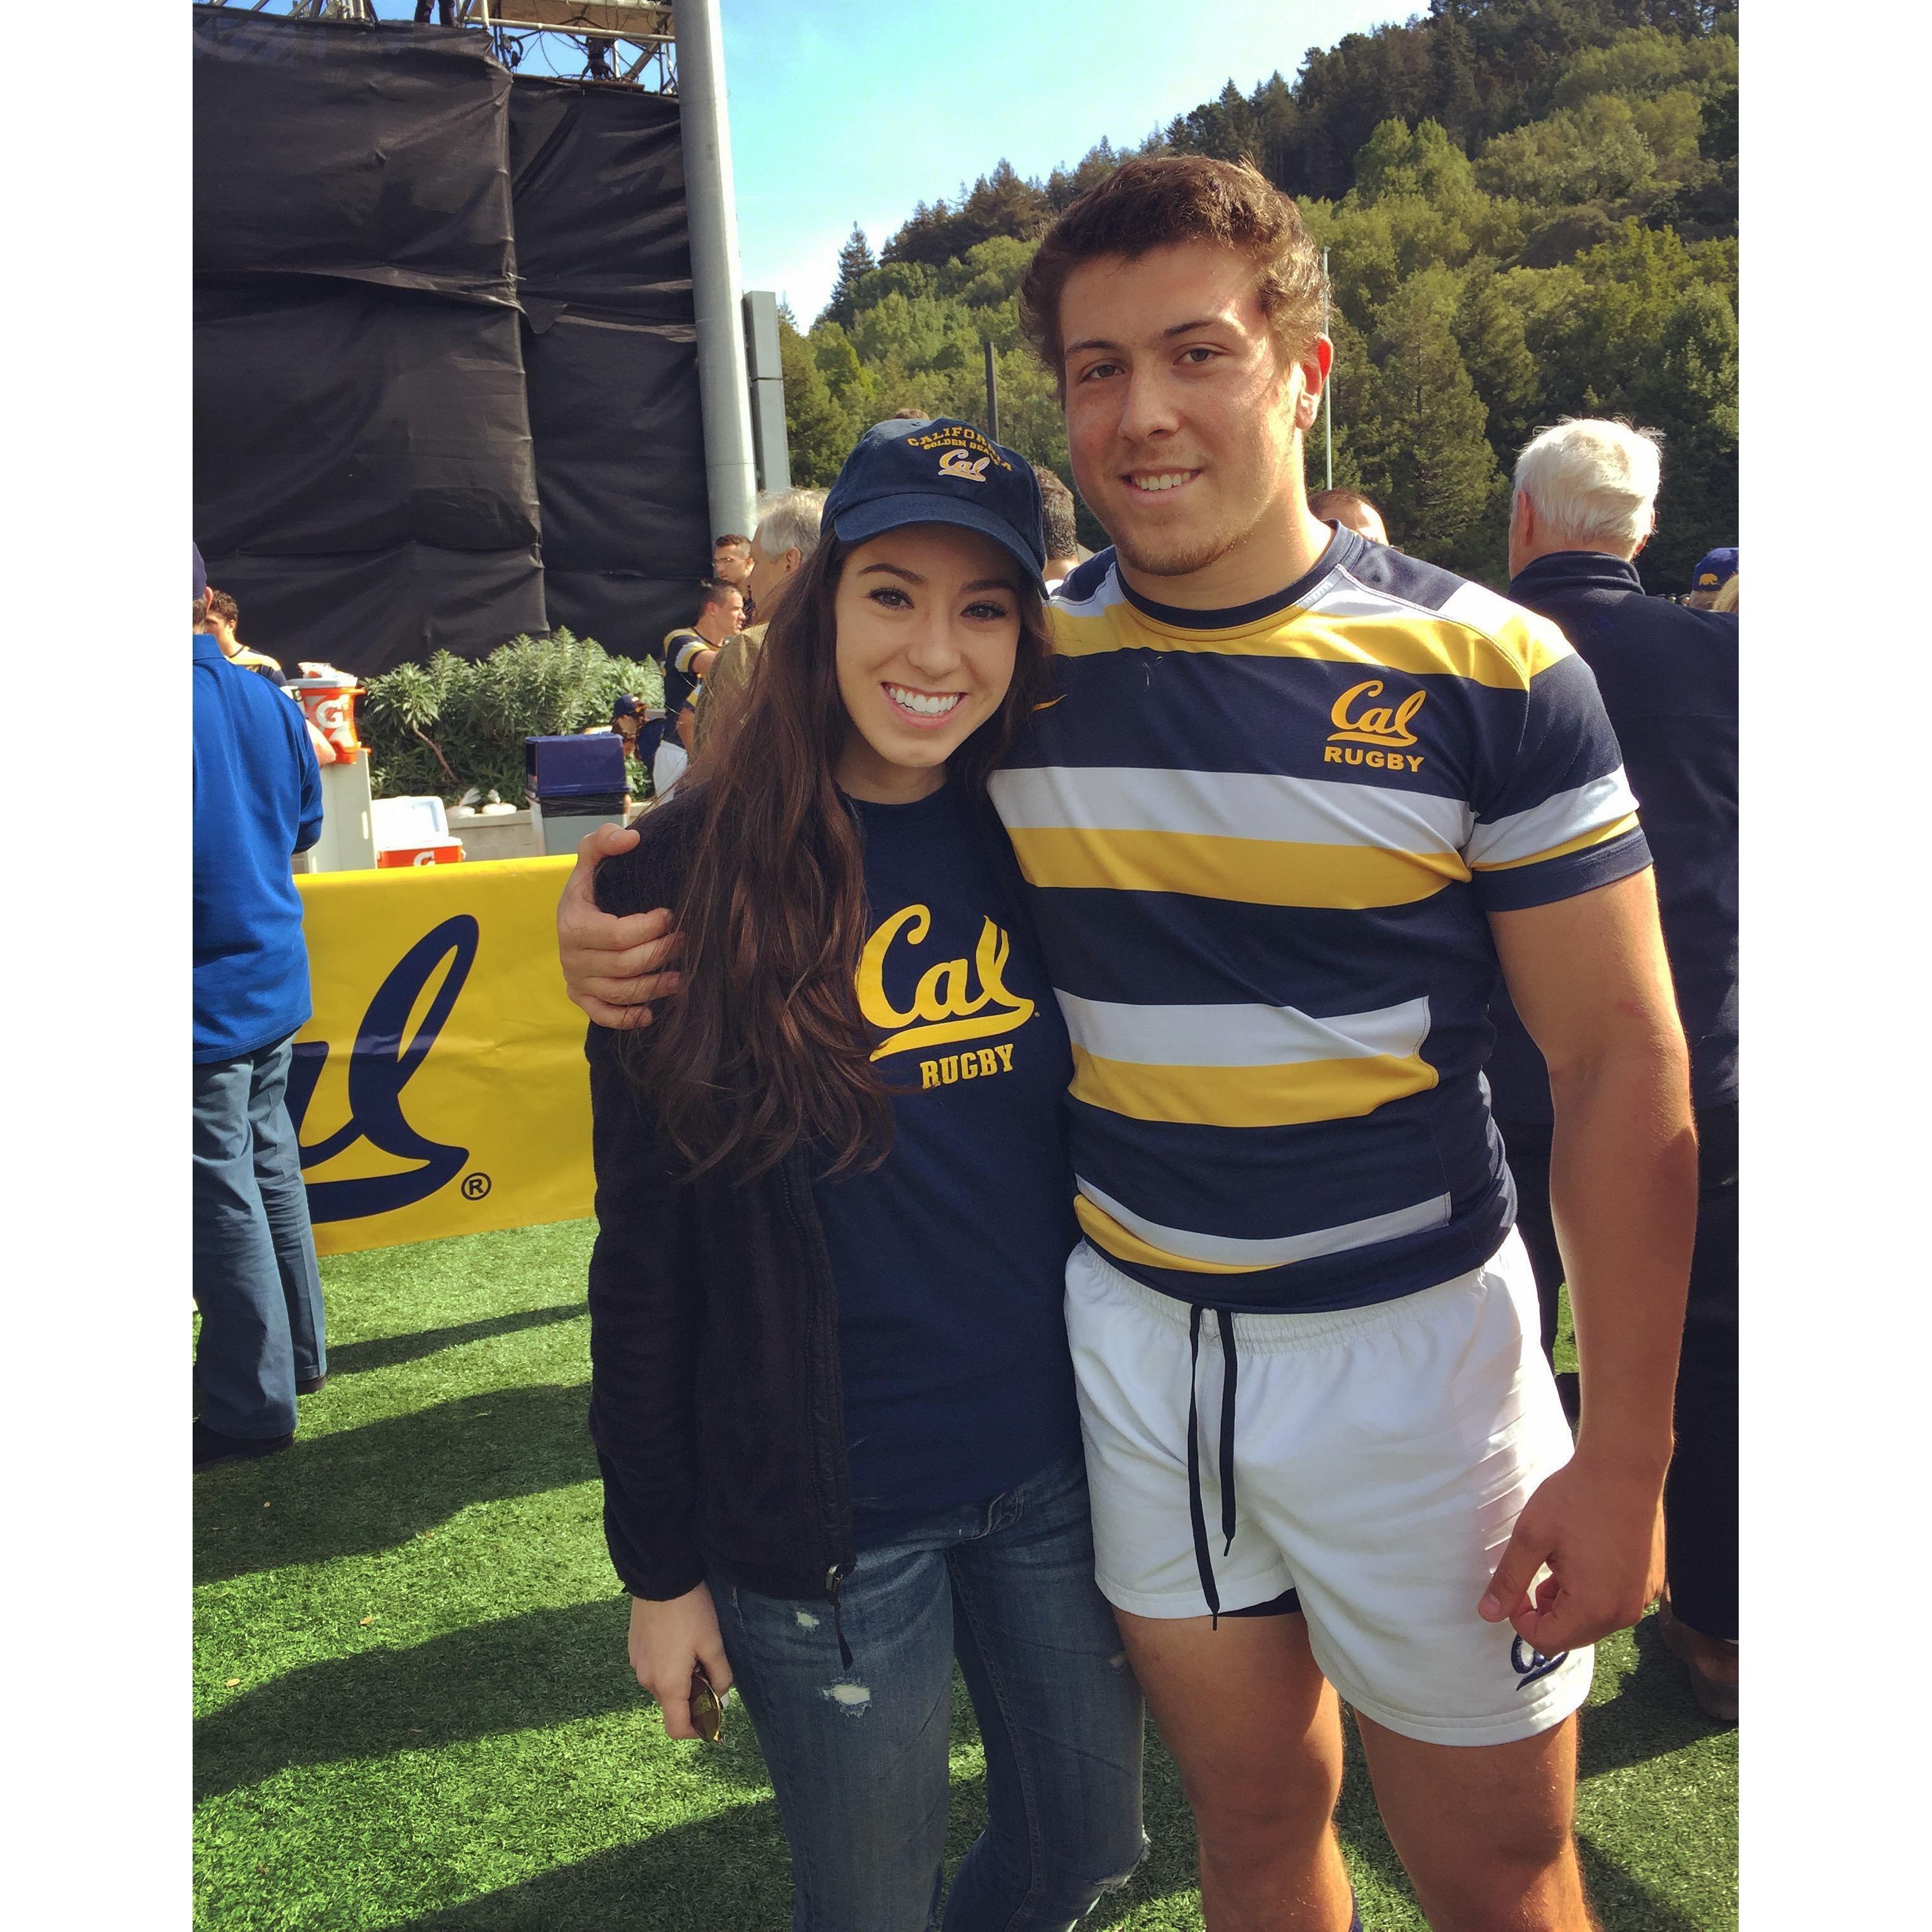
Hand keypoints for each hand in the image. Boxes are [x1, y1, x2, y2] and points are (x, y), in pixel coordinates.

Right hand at [557, 821, 682, 1027]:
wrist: (573, 914)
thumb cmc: (591, 887)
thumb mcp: (590, 858)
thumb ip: (604, 840)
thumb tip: (631, 838)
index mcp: (572, 923)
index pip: (617, 935)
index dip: (649, 928)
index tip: (671, 915)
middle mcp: (570, 957)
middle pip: (624, 966)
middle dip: (660, 954)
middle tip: (686, 941)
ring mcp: (576, 980)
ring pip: (620, 993)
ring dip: (654, 987)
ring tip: (682, 975)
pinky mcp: (581, 998)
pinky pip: (603, 1015)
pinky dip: (627, 1018)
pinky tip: (651, 1013)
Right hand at [628, 1585, 733, 1740]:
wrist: (660, 1576)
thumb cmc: (690, 1611)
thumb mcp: (712, 1643)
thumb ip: (720, 1676)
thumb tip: (722, 1700)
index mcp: (667, 1684)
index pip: (677, 1728)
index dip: (697, 1730)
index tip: (714, 1716)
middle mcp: (646, 1680)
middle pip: (672, 1705)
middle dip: (693, 1697)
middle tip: (710, 1670)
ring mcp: (637, 1664)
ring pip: (663, 1686)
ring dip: (681, 1680)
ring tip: (695, 1650)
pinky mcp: (634, 1649)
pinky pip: (654, 1669)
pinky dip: (669, 1667)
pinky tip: (680, 1641)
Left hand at [1477, 1450, 1666, 1655]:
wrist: (1625, 1467)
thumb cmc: (1576, 1499)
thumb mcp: (1531, 1537)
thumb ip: (1509, 1580)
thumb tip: (1488, 1615)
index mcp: (1594, 1608)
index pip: (1547, 1640)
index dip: (1521, 1617)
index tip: (1517, 1585)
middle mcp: (1624, 1613)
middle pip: (1572, 1635)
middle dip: (1546, 1611)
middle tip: (1538, 1570)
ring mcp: (1641, 1598)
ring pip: (1594, 1620)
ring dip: (1569, 1601)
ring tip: (1560, 1560)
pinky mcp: (1651, 1583)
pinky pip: (1614, 1603)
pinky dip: (1594, 1591)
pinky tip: (1586, 1556)